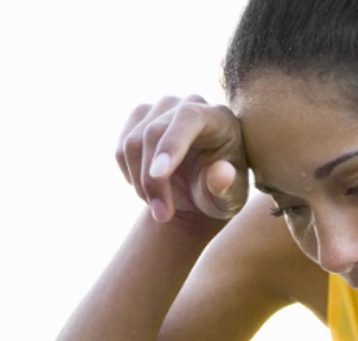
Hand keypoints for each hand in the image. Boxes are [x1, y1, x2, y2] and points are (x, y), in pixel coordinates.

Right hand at [116, 95, 248, 222]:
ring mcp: (163, 108)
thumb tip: (222, 173)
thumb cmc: (222, 193)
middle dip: (153, 180)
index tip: (159, 176)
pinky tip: (149, 190)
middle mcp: (191, 104)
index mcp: (220, 118)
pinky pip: (122, 148)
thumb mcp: (231, 198)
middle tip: (162, 214)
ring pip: (133, 142)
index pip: (188, 117)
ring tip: (159, 205)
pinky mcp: (141, 118)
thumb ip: (227, 186)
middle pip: (154, 133)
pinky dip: (130, 175)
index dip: (171, 144)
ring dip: (140, 182)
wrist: (203, 190)